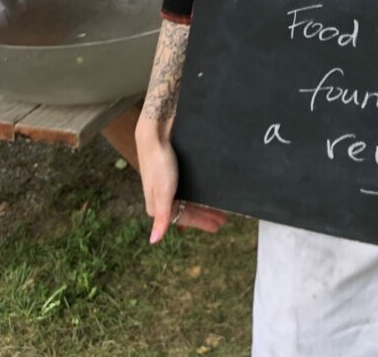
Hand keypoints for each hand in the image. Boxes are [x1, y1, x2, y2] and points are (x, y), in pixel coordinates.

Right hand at [136, 122, 225, 241]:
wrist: (156, 136)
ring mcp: (168, 184)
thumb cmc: (159, 164)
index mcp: (158, 205)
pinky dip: (200, 192)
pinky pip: (190, 187)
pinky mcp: (173, 172)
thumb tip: (154, 241)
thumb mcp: (162, 193)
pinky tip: (207, 191)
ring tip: (219, 208)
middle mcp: (162, 197)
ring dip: (204, 205)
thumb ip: (161, 217)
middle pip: (187, 209)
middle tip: (223, 220)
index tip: (218, 227)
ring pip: (189, 199)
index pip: (184, 218)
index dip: (202, 223)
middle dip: (205, 215)